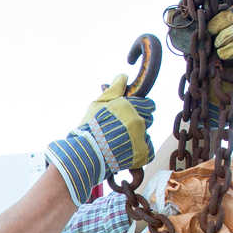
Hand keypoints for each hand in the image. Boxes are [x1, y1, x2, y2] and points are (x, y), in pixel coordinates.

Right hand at [45, 75, 154, 205]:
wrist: (85, 155)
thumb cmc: (88, 128)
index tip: (128, 115)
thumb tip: (123, 77)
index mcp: (129, 106)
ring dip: (137, 137)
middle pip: (148, 118)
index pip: (148, 104)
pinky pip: (148, 150)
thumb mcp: (98, 104)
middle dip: (138, 122)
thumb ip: (114, 89)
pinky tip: (125, 151)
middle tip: (121, 130)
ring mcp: (141, 138)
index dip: (138, 109)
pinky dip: (139, 151)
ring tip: (119, 142)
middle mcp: (138, 120)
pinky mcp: (143, 154)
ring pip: (146, 134)